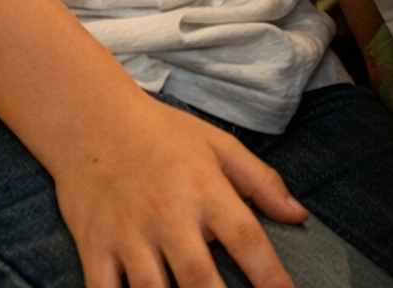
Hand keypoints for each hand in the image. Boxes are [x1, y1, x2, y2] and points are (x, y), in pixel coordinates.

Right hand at [52, 85, 307, 287]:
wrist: (93, 120)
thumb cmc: (163, 134)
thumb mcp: (218, 145)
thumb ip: (260, 181)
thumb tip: (298, 215)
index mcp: (205, 187)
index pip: (245, 238)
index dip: (270, 275)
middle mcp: (168, 214)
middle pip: (197, 277)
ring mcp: (128, 234)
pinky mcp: (95, 247)